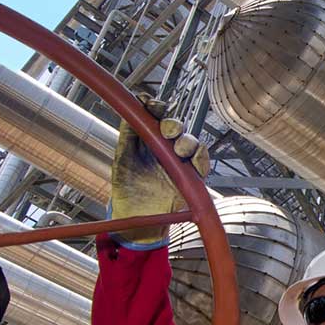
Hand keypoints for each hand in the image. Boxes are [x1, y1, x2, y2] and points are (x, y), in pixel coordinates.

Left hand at [109, 96, 210, 248]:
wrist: (136, 219)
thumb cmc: (127, 190)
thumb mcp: (122, 158)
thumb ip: (128, 134)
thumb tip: (129, 110)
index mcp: (148, 140)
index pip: (157, 116)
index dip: (156, 107)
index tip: (151, 105)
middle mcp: (165, 147)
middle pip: (176, 127)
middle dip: (173, 125)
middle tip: (167, 132)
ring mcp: (179, 161)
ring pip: (191, 142)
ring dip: (188, 142)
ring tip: (179, 151)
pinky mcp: (191, 177)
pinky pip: (202, 163)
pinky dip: (201, 159)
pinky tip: (194, 162)